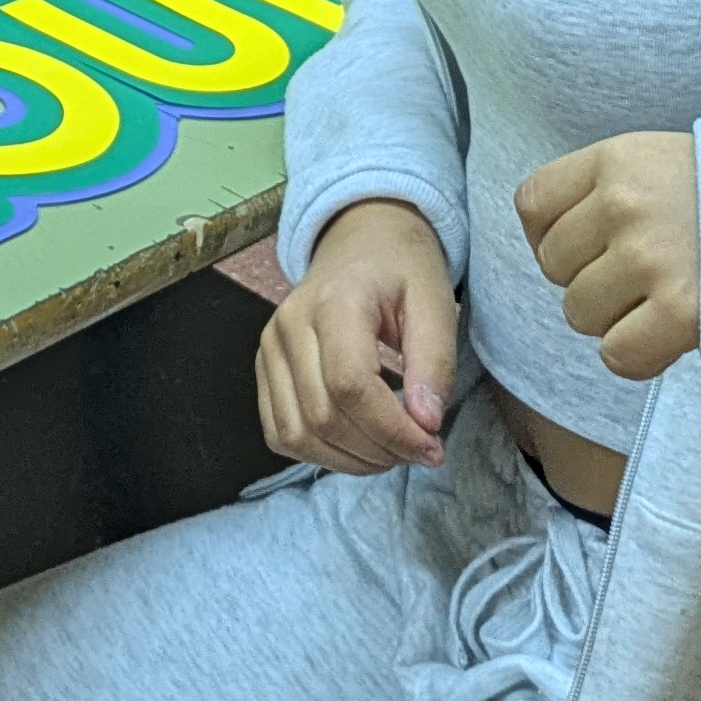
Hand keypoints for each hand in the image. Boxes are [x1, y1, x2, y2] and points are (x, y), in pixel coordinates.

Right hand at [258, 199, 458, 472]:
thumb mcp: (436, 302)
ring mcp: (269, 348)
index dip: (392, 429)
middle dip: (379, 450)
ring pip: (298, 434)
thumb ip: (435, 362)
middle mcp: (289, 324)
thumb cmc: (402, 269)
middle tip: (422, 449)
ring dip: (350, 460)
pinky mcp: (264, 369)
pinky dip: (320, 454)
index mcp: (334, 301)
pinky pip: (281, 433)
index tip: (433, 445)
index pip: (349, 384)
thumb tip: (425, 424)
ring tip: (392, 450)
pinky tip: (358, 443)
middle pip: (323, 416)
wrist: (360, 240)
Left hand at [517, 131, 700, 382]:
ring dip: (613, 317)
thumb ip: (603, 190)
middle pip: (554, 267)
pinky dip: (635, 354)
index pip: (532, 205)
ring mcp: (650, 257)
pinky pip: (617, 354)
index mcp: (614, 160)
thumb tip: (548, 240)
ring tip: (660, 296)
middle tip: (641, 274)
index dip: (551, 236)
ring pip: (579, 314)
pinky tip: (665, 334)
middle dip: (589, 279)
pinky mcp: (681, 311)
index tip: (585, 247)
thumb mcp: (658, 160)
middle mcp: (624, 204)